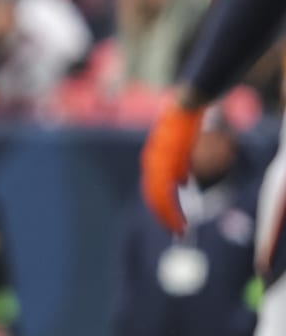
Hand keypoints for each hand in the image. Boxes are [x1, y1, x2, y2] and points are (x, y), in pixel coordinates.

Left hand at [141, 95, 204, 234]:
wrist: (186, 104)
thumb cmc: (184, 124)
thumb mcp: (180, 149)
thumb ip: (178, 167)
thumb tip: (181, 184)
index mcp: (152, 162)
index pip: (153, 192)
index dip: (162, 209)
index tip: (172, 223)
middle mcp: (150, 163)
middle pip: (153, 198)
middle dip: (164, 217)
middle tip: (177, 232)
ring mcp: (157, 160)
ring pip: (157, 196)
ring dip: (168, 214)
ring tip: (180, 228)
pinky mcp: (167, 157)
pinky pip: (165, 186)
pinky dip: (170, 202)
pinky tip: (180, 213)